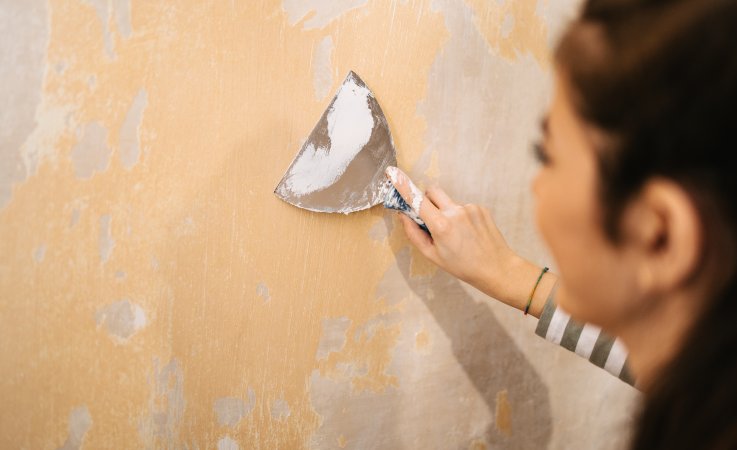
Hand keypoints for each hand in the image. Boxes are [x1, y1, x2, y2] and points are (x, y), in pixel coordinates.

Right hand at [385, 166, 554, 315]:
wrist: (496, 267)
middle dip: (427, 199)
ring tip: (456, 234)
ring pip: (448, 201)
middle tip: (429, 217)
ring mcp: (470, 208)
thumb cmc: (463, 266)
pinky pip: (462, 206)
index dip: (403, 186)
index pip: (418, 200)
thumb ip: (414, 234)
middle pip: (432, 191)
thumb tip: (404, 216)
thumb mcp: (432, 256)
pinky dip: (459, 216)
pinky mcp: (480, 208)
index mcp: (441, 226)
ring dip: (445, 211)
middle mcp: (456, 212)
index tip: (393, 173)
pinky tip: (467, 232)